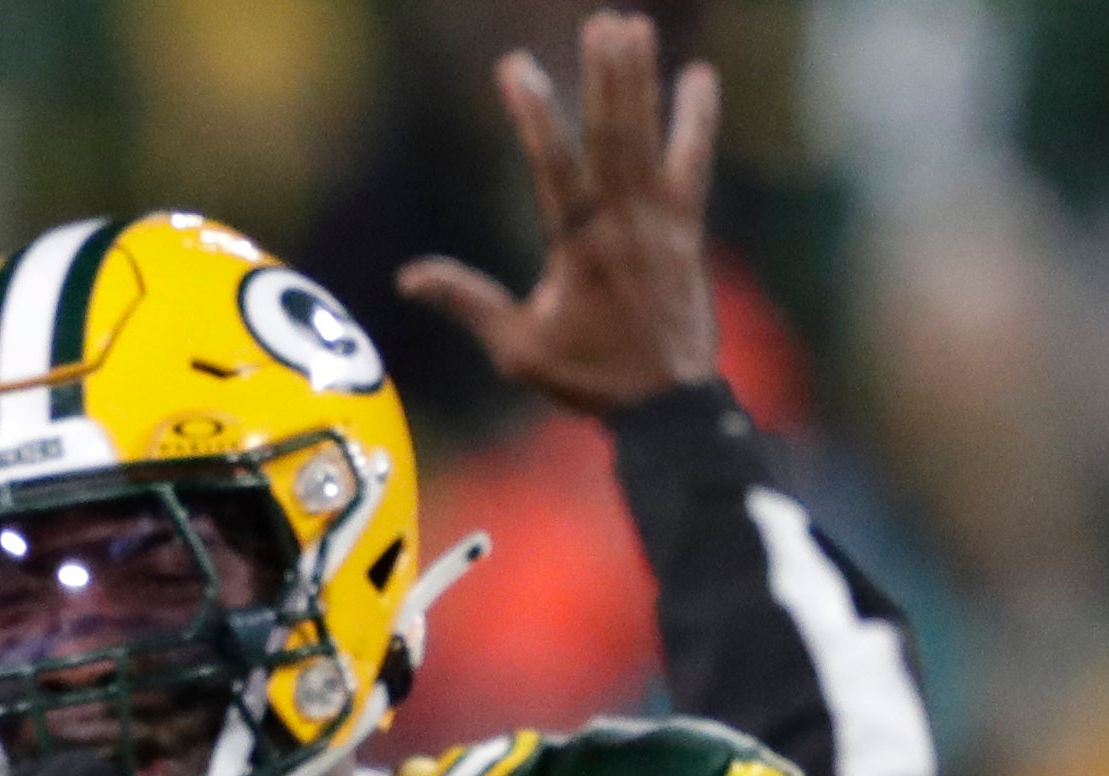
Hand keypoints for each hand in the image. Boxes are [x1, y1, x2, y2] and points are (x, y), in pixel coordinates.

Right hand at [397, 10, 720, 415]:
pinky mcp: (686, 226)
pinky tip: (699, 76)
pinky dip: (696, 119)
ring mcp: (661, 220)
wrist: (666, 403)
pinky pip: (692, 162)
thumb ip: (468, 303)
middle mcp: (624, 223)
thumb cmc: (587, 377)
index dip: (534, 116)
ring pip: (649, 137)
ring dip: (642, 80)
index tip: (514, 69)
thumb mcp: (517, 350)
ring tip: (635, 26)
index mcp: (578, 247)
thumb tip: (409, 277)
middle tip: (603, 23)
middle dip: (607, 76)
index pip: (553, 167)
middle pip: (613, 134)